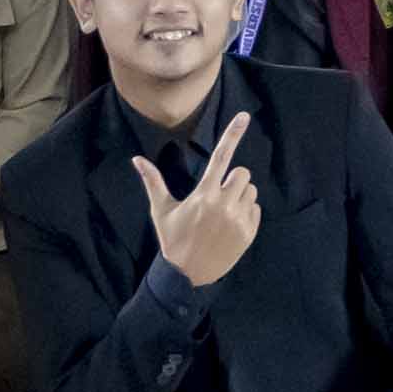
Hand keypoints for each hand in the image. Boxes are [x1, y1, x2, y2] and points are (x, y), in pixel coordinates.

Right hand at [135, 114, 263, 284]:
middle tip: (218, 196)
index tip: (245, 116)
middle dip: (232, 180)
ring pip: (251, 191)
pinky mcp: (249, 233)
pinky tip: (230, 226)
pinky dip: (247, 213)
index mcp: (203, 195)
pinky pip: (256, 209)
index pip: (221, 157)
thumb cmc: (172, 239)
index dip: (233, 133)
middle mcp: (223, 204)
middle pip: (242, 173)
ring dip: (240, 196)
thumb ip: (153, 182)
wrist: (187, 275)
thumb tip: (136, 159)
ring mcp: (238, 219)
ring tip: (222, 214)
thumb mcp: (161, 210)